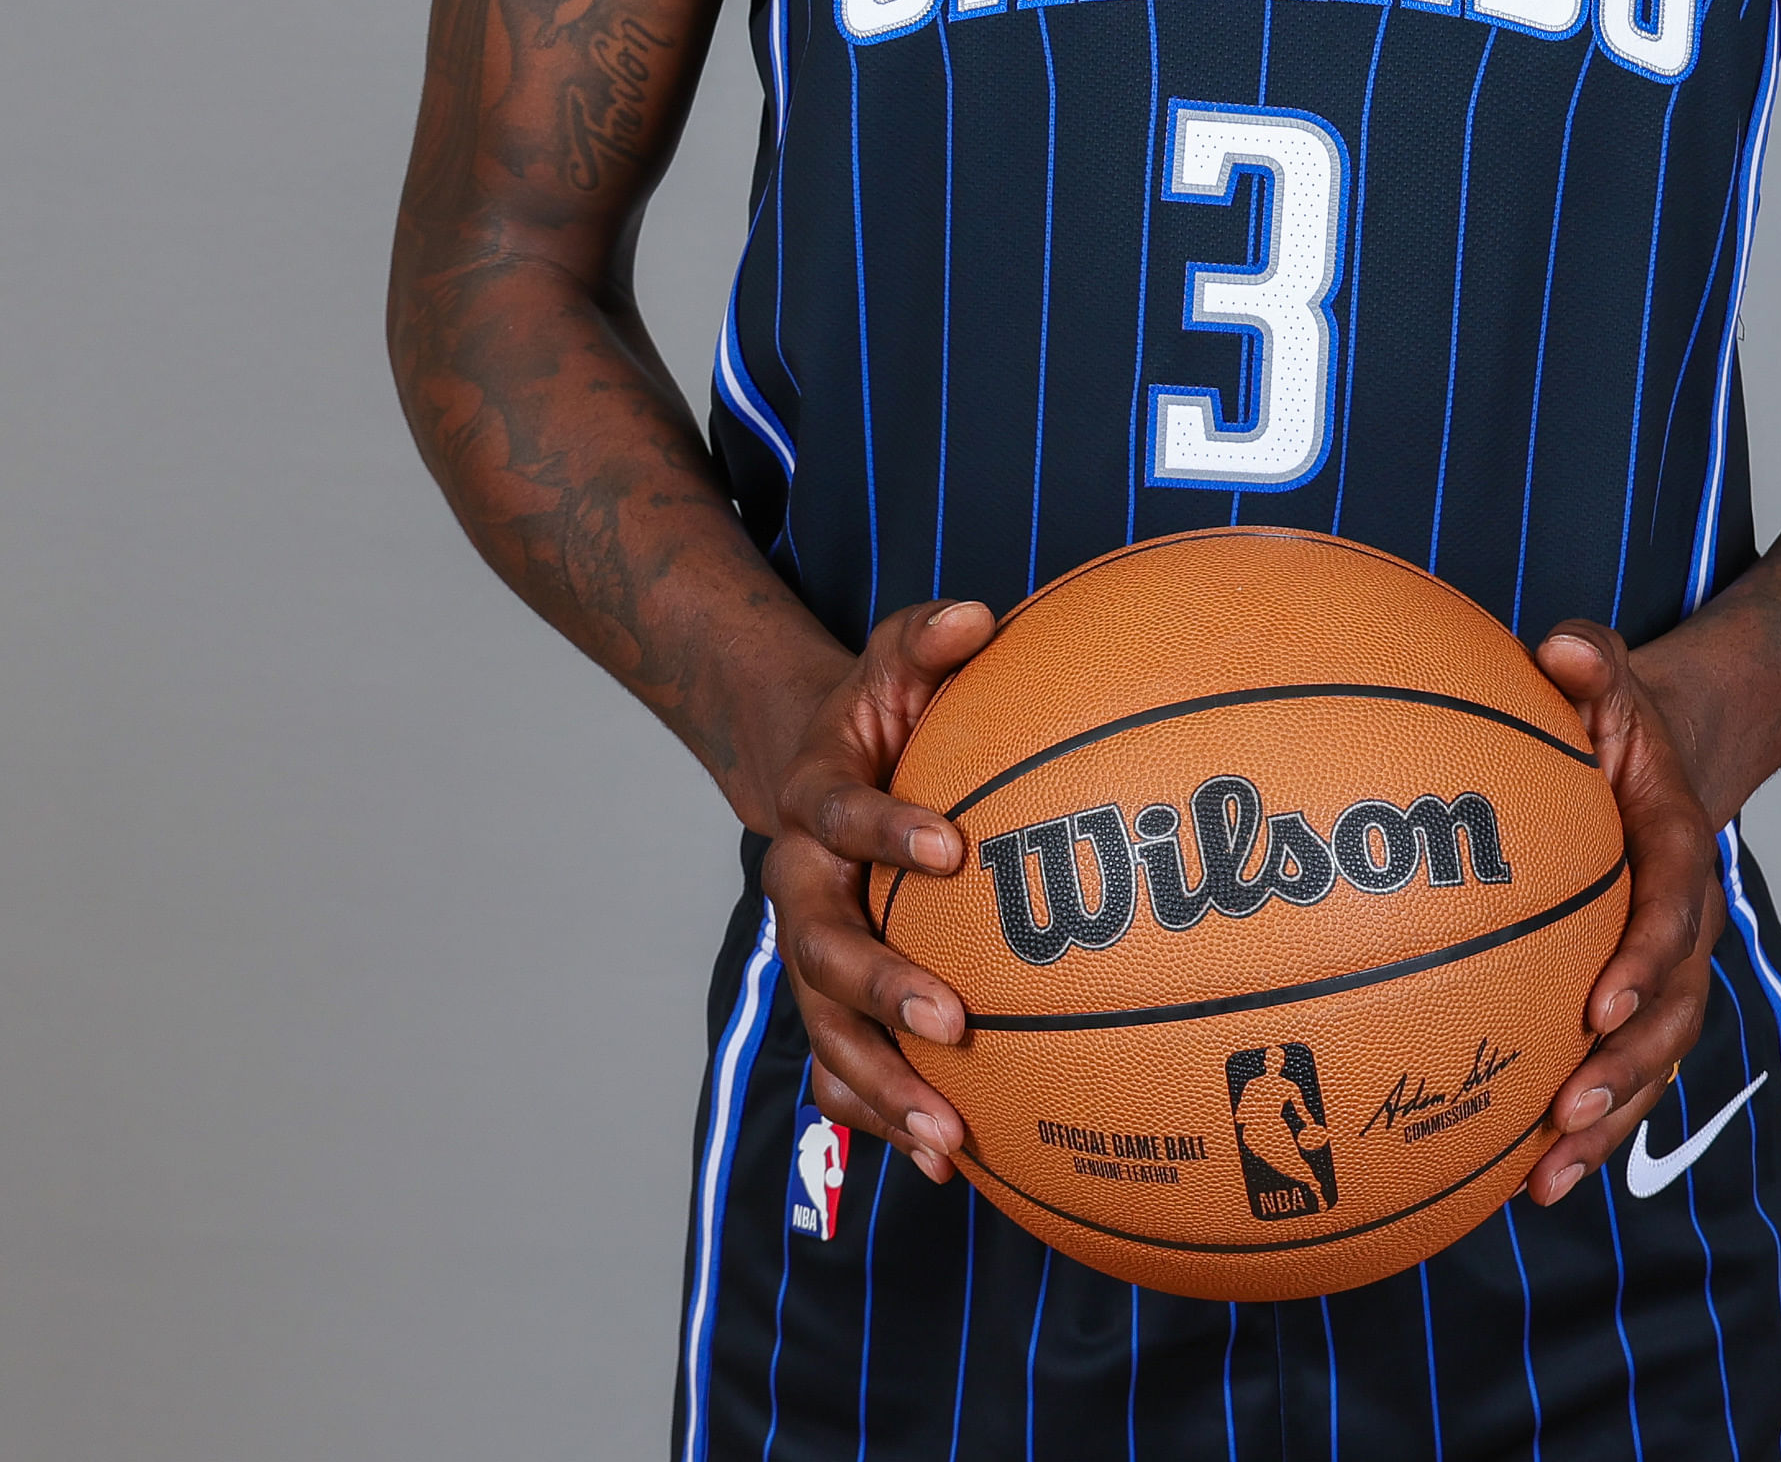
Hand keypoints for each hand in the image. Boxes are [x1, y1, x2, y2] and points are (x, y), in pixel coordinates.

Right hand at [760, 598, 997, 1183]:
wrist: (804, 768)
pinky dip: (882, 1119)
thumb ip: (929, 638)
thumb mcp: (892, 660)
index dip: (887, 829)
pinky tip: (945, 1164)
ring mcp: (808, 955)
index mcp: (813, 802)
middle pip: (823, 947)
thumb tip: (981, 615)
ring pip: (828, 1032)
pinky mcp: (827, 1003)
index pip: (841, 816)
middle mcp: (799, 887)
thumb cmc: (874, 714)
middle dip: (884, 988)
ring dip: (884, 1085)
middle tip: (953, 1022)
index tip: (951, 847)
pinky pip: (843, 1072)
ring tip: (950, 1136)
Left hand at [1525, 620, 1722, 1205]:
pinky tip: (1523, 1181)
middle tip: (1566, 1109)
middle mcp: (1681, 927)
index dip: (1646, 960)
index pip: (1673, 911)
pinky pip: (1617, 1076)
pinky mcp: (1629, 1005)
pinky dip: (1584, 1131)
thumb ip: (1591, 663)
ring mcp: (1660, 975)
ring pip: (1649, 1063)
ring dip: (1605, 1123)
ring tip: (1546, 1177)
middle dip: (1624, 1070)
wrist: (1664, 761)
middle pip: (1671, 1014)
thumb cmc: (1616, 721)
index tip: (1601, 1000)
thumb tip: (1561, 648)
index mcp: (1676, 850)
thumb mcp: (1608, 676)